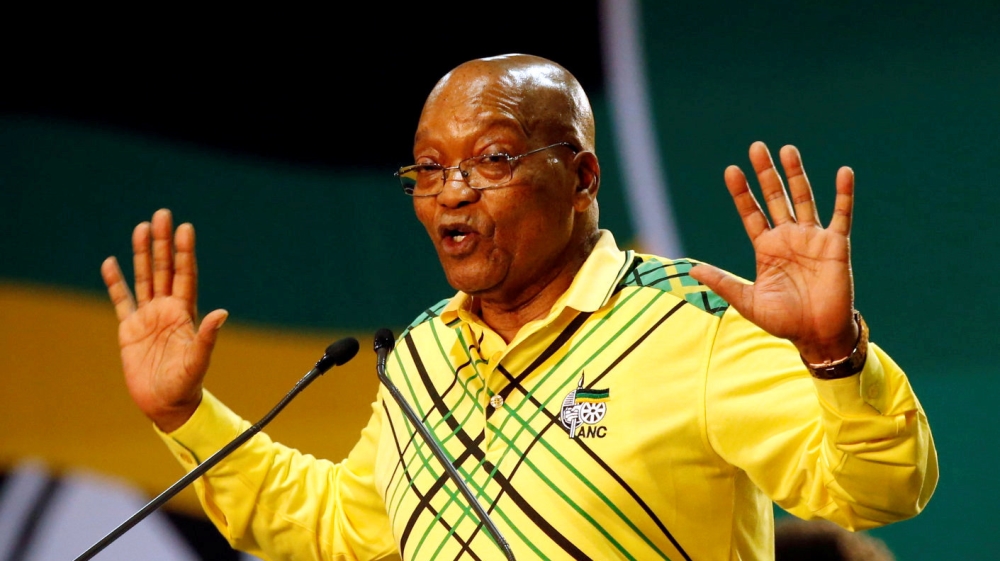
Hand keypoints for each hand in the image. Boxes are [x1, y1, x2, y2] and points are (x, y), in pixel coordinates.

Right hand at [101, 209, 227, 431]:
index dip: (184, 252)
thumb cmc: (186, 385)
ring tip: (141, 228)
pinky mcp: (129, 329)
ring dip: (142, 254)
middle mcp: (167, 310)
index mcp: (185, 313)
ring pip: (144, 278)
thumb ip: (207, 336)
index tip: (185, 228)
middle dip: (163, 243)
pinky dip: (116, 282)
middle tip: (163, 215)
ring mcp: (148, 317)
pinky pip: (121, 300)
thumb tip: (222, 313)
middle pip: (164, 269)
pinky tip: (111, 262)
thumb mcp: (198, 360)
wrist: (166, 405)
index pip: (185, 275)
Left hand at [690, 142, 858, 363]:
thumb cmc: (783, 321)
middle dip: (766, 173)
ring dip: (796, 174)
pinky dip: (844, 194)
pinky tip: (844, 172)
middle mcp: (788, 237)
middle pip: (775, 197)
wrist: (817, 335)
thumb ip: (723, 283)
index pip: (751, 213)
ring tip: (787, 149)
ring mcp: (812, 238)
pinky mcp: (836, 245)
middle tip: (756, 147)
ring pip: (803, 199)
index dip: (742, 193)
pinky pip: (841, 215)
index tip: (730, 170)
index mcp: (766, 248)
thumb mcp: (748, 301)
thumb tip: (693, 270)